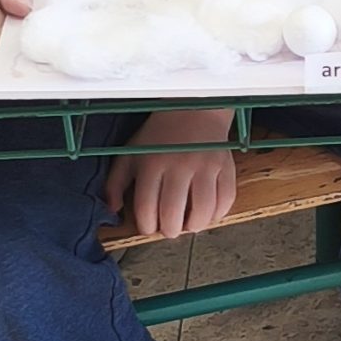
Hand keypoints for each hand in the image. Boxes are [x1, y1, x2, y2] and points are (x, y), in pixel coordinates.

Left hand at [102, 109, 236, 238]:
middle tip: (169, 228)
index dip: (147, 226)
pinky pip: (226, 199)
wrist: (193, 110)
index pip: (147, 209)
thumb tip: (113, 210)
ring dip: (194, 225)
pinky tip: (208, 212)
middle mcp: (179, 165)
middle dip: (169, 230)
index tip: (149, 226)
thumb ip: (115, 183)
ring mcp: (205, 166)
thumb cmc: (159, 136)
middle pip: (173, 214)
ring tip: (188, 223)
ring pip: (202, 211)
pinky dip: (218, 213)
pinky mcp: (225, 166)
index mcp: (152, 164)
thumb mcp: (130, 154)